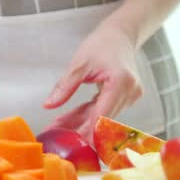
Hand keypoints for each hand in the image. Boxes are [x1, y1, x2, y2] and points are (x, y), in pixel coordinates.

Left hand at [43, 23, 143, 143]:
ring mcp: (131, 96)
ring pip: (103, 117)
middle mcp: (130, 92)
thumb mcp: (78, 64)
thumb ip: (64, 86)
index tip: (74, 143)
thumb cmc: (101, 44)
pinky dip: (88, 114)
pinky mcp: (127, 98)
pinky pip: (105, 110)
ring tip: (58, 128)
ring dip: (82, 123)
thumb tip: (48, 105)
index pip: (103, 114)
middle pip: (102, 119)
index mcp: (120, 82)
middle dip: (80, 129)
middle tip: (58, 136)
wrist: (120, 35)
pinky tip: (70, 120)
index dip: (88, 131)